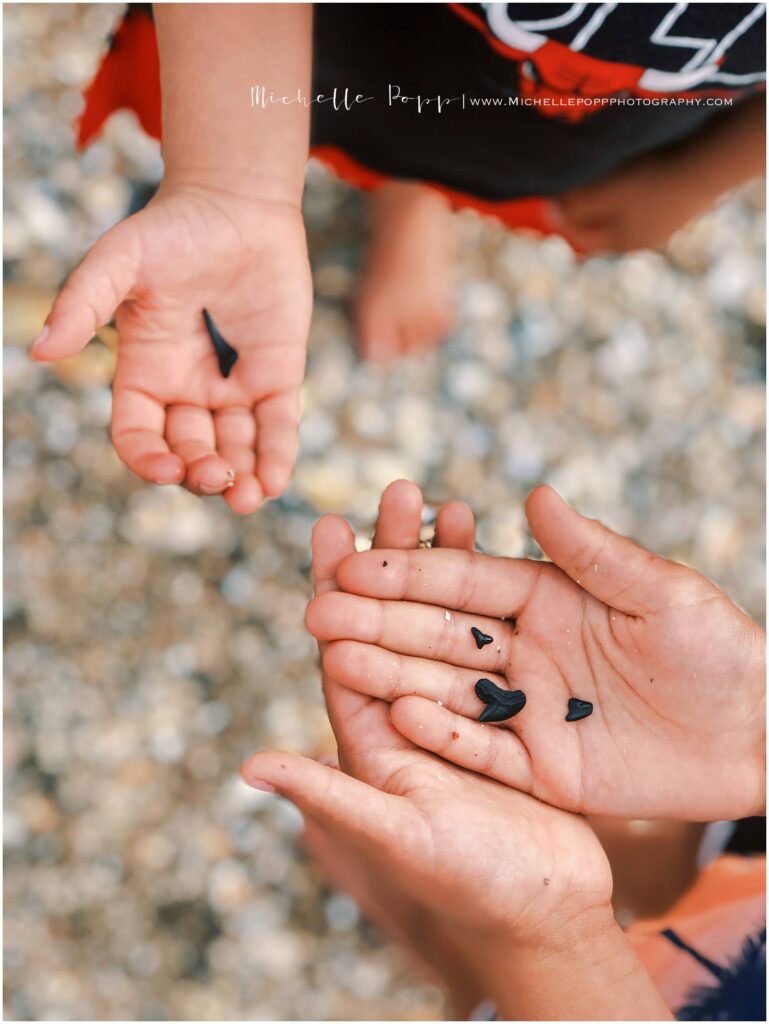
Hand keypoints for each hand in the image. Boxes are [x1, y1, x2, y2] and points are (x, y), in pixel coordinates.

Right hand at [31, 184, 311, 512]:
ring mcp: (235, 386)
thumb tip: (40, 352)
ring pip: (234, 447)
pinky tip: (275, 482)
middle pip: (189, 450)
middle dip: (199, 471)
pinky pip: (277, 426)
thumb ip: (83, 304)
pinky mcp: (279, 376)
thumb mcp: (120, 262)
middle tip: (215, 477)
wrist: (237, 204)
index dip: (147, 459)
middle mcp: (188, 389)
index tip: (165, 470)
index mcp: (145, 373)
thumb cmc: (172, 230)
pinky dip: (277, 456)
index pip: (138, 434)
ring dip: (240, 478)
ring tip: (248, 497)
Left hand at [244, 486, 612, 949]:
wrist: (550, 911)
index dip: (336, 585)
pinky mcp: (510, 709)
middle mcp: (412, 711)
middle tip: (395, 490)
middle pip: (394, 617)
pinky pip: (495, 640)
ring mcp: (463, 706)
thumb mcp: (396, 838)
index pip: (344, 646)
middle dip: (392, 554)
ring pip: (445, 618)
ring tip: (449, 503)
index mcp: (374, 737)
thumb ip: (329, 797)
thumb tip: (248, 764)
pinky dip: (494, 596)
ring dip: (445, 563)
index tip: (328, 524)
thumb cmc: (470, 883)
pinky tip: (500, 551)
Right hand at [307, 484, 764, 820]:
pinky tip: (398, 714)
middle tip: (315, 610)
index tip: (350, 559)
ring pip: (446, 687)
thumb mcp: (659, 593)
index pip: (464, 579)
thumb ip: (593, 552)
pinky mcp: (541, 766)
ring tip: (334, 658)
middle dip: (377, 619)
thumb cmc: (718, 648)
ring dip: (391, 672)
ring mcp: (529, 708)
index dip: (407, 568)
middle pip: (439, 631)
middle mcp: (525, 648)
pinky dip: (443, 733)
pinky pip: (483, 749)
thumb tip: (533, 494)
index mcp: (545, 597)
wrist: (758, 733)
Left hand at [549, 153, 711, 253]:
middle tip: (568, 192)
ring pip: (625, 217)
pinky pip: (645, 204)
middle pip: (602, 229)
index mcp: (620, 242)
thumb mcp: (607, 192)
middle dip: (584, 213)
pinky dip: (632, 194)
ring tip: (596, 182)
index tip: (548, 198)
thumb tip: (550, 211)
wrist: (709, 165)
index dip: (562, 218)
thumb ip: (577, 204)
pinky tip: (632, 175)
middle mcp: (642, 240)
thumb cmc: (653, 181)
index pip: (581, 236)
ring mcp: (663, 225)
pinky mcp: (679, 206)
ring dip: (608, 203)